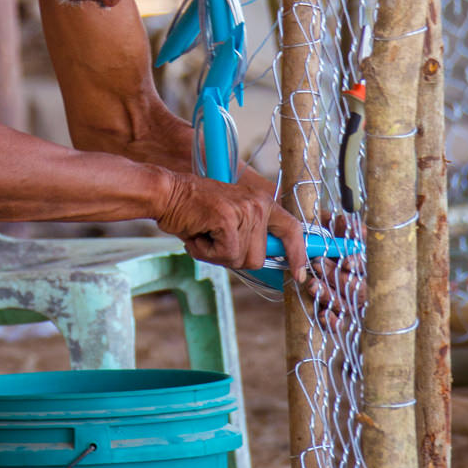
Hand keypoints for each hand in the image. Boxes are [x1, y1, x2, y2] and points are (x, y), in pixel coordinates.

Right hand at [156, 170, 307, 279]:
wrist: (166, 194)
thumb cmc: (192, 211)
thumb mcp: (230, 220)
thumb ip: (249, 236)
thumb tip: (263, 261)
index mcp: (262, 203)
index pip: (292, 229)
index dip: (297, 254)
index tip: (300, 274)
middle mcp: (259, 204)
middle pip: (259, 258)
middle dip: (233, 258)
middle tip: (212, 241)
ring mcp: (246, 210)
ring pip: (241, 259)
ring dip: (217, 255)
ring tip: (203, 235)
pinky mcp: (229, 219)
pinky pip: (225, 254)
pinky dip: (206, 252)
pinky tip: (197, 236)